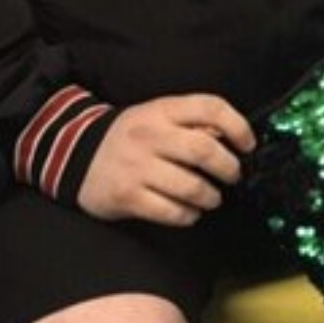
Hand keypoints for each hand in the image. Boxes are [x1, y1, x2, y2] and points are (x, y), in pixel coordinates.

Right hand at [77, 94, 254, 226]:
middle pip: (205, 150)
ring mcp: (137, 166)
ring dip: (211, 196)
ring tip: (212, 198)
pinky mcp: (127, 196)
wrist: (75, 152)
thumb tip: (230, 139)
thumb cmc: (131, 135)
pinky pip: (169, 211)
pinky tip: (190, 213)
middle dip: (229, 168)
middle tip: (234, 176)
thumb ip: (191, 122)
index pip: (210, 107)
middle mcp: (150, 135)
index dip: (238, 125)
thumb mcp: (157, 115)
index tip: (248, 144)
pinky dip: (187, 216)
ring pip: (190, 186)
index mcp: (163, 110)